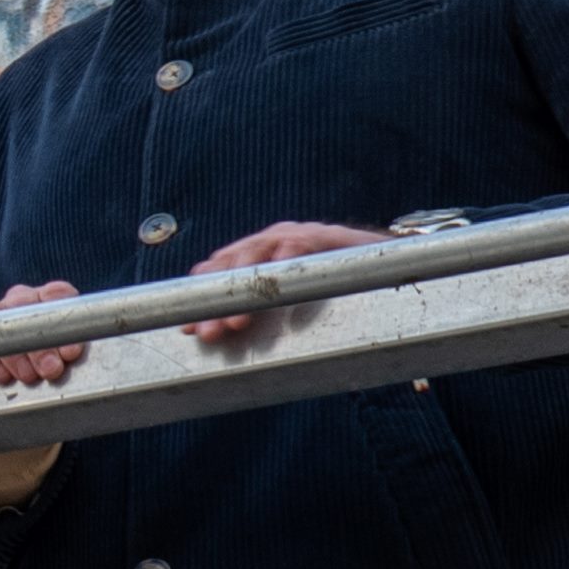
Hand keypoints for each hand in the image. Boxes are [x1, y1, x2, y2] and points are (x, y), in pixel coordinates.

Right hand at [0, 279, 86, 389]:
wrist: (35, 366)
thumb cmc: (61, 352)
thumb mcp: (76, 344)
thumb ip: (76, 342)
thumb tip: (70, 352)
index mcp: (52, 296)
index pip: (56, 295)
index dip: (64, 323)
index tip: (71, 351)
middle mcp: (22, 299)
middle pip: (25, 311)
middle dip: (40, 345)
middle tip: (51, 369)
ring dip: (14, 353)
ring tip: (29, 376)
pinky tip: (5, 376)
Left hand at [187, 221, 389, 343]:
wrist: (379, 264)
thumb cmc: (327, 287)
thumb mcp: (283, 302)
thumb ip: (249, 311)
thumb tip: (203, 332)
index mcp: (254, 254)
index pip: (218, 271)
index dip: (200, 298)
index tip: (189, 329)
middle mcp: (269, 241)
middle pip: (232, 265)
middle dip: (218, 302)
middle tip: (212, 333)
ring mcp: (294, 235)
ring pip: (259, 254)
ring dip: (246, 289)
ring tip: (238, 320)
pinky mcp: (325, 235)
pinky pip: (302, 244)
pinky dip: (289, 260)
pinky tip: (281, 280)